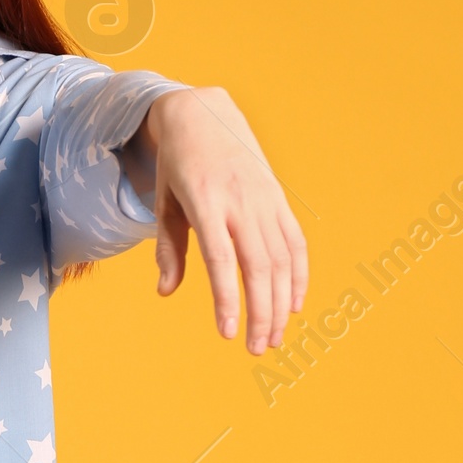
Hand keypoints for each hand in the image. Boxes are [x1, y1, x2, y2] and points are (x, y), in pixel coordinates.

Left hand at [135, 87, 306, 353]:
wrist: (204, 113)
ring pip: (282, 259)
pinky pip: (295, 241)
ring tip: (274, 337)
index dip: (227, 300)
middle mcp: (242, 201)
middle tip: (257, 349)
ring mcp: (265, 199)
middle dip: (261, 312)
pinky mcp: (279, 198)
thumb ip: (167, 248)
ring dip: (281, 303)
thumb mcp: (163, 203)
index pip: (222, 261)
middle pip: (259, 266)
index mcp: (207, 203)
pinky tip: (294, 305)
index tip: (228, 333)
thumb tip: (165, 291)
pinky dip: (299, 275)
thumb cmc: (177, 166)